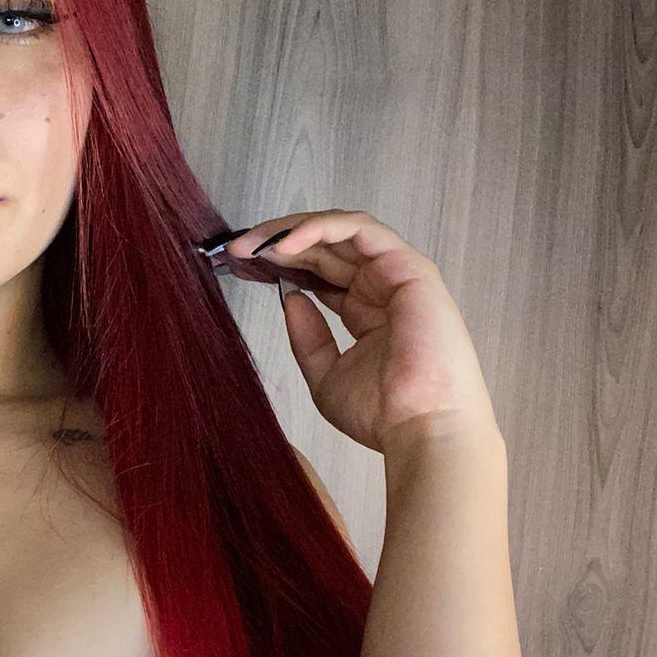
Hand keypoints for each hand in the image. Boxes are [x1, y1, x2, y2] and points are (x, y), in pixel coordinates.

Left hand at [217, 210, 499, 455]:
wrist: (420, 428)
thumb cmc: (383, 413)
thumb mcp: (325, 375)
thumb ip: (307, 337)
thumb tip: (291, 298)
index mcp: (366, 311)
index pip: (319, 269)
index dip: (279, 262)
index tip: (241, 266)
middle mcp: (382, 287)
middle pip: (325, 245)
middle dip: (276, 241)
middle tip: (237, 249)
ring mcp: (397, 274)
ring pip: (341, 229)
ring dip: (292, 230)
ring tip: (254, 244)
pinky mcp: (409, 266)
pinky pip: (361, 230)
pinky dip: (321, 228)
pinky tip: (286, 244)